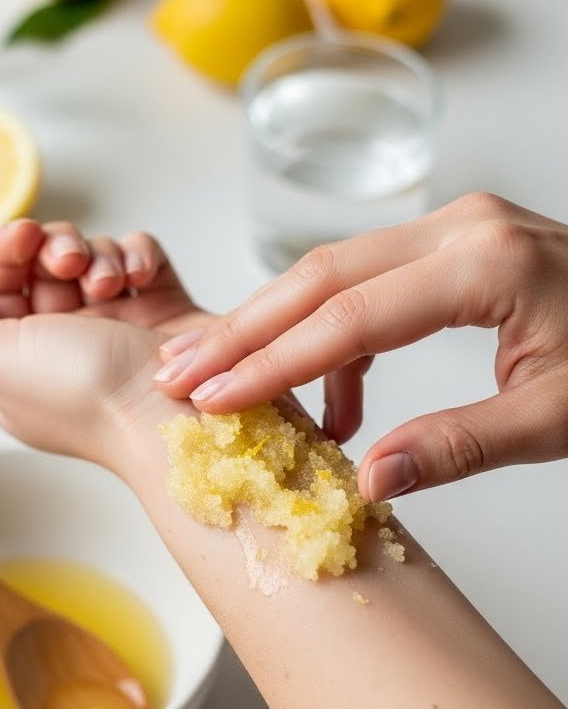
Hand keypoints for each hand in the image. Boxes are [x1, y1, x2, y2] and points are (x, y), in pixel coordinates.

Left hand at [0, 219, 205, 467]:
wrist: (171, 413)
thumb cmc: (85, 397)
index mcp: (20, 359)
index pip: (0, 285)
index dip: (6, 254)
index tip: (23, 239)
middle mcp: (66, 342)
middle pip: (44, 262)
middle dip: (54, 248)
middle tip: (69, 263)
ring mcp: (116, 324)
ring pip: (93, 254)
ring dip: (99, 256)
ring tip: (111, 284)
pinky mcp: (160, 308)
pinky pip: (139, 256)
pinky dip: (137, 256)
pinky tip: (139, 278)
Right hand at [153, 192, 567, 499]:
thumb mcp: (559, 417)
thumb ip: (459, 445)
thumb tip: (365, 481)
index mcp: (485, 264)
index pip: (351, 315)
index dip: (273, 361)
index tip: (212, 398)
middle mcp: (462, 228)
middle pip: (323, 274)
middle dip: (245, 328)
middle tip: (177, 373)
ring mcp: (460, 227)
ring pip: (337, 269)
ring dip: (276, 324)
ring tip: (218, 376)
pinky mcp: (460, 244)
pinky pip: (373, 280)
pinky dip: (339, 335)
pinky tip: (335, 400)